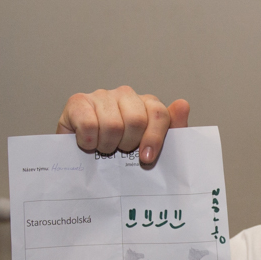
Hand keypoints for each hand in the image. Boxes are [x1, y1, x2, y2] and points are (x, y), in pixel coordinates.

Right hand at [58, 86, 189, 164]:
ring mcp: (101, 96)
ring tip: (103, 147)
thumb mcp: (150, 149)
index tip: (146, 158)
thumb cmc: (121, 155)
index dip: (154, 138)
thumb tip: (183, 104)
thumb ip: (173, 130)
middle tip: (120, 150)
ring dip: (107, 145)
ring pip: (113, 125)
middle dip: (128, 144)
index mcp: (146, 104)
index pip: (159, 113)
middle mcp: (125, 95)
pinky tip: (89, 143)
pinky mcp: (78, 102)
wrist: (84, 165)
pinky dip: (89, 141)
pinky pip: (89, 124)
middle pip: (136, 120)